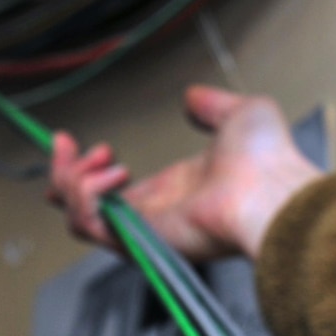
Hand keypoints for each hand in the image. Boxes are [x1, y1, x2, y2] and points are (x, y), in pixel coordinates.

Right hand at [46, 85, 322, 260]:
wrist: (272, 190)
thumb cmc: (266, 161)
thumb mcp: (240, 115)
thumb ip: (212, 105)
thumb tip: (194, 97)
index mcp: (173, 189)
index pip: (112, 190)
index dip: (84, 166)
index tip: (71, 140)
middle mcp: (154, 213)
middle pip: (84, 208)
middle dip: (64, 174)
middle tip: (69, 146)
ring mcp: (144, 229)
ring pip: (77, 218)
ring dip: (70, 181)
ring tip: (102, 160)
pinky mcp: (138, 238)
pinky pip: (87, 223)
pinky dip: (82, 194)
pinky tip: (108, 173)